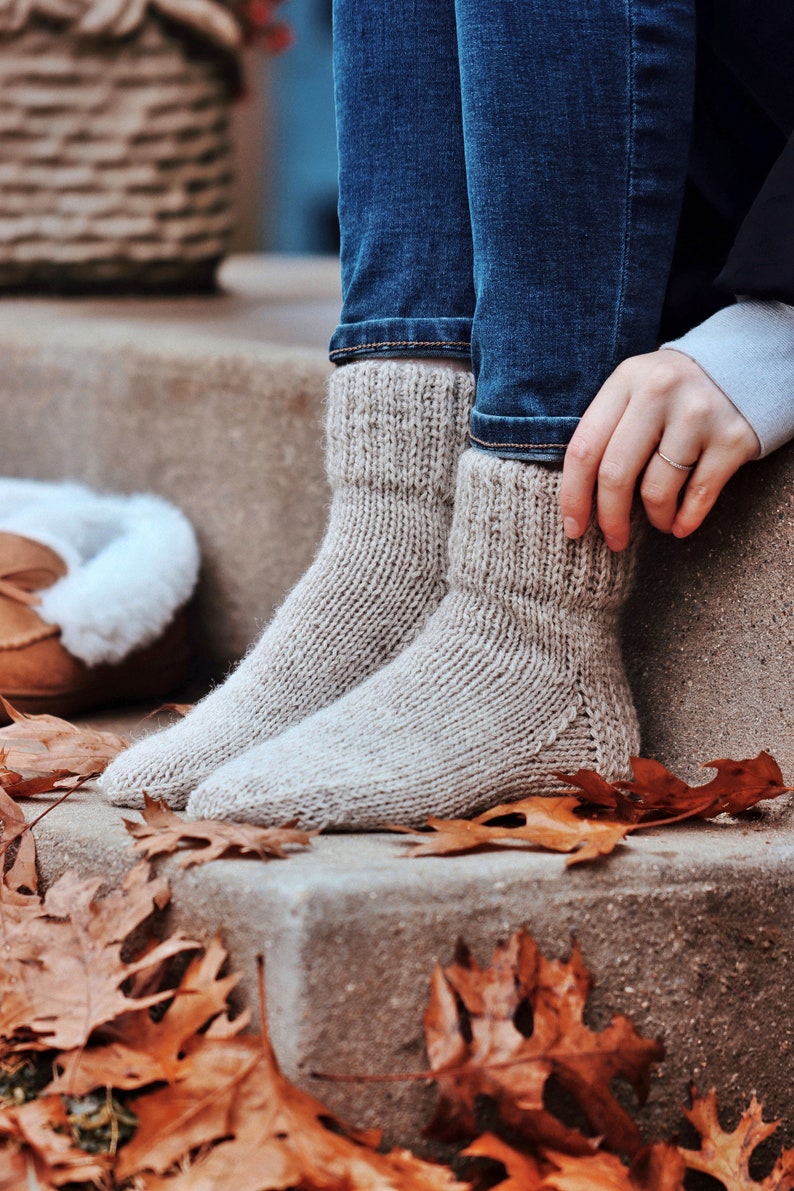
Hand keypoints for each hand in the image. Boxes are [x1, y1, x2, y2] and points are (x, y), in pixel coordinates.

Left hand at [560, 349, 759, 550]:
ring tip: (659, 521)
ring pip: (657, 489)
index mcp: (627, 380)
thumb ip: (608, 428)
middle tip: (614, 540)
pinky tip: (680, 526)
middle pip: (616, 474)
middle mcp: (660, 392)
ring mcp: (699, 414)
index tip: (573, 527)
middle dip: (610, 518)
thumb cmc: (675, 392)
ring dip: (655, 518)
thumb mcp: (636, 390)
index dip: (573, 495)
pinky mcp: (733, 437)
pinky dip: (686, 519)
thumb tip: (579, 498)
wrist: (747, 364)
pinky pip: (699, 494)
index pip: (585, 448)